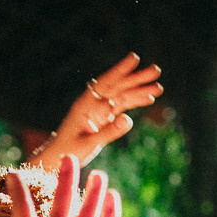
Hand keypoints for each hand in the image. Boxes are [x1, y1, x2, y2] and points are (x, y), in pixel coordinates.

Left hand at [28, 53, 162, 171]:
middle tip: (156, 70)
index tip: (134, 58)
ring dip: (139, 91)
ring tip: (158, 88)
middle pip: (117, 87)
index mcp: (85, 105)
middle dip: (137, 79)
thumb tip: (129, 119)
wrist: (58, 158)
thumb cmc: (69, 151)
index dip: (120, 70)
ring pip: (121, 96)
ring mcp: (98, 111)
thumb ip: (109, 132)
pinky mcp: (103, 119)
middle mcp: (93, 104)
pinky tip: (148, 100)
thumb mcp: (89, 143)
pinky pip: (120, 107)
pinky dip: (134, 103)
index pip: (105, 83)